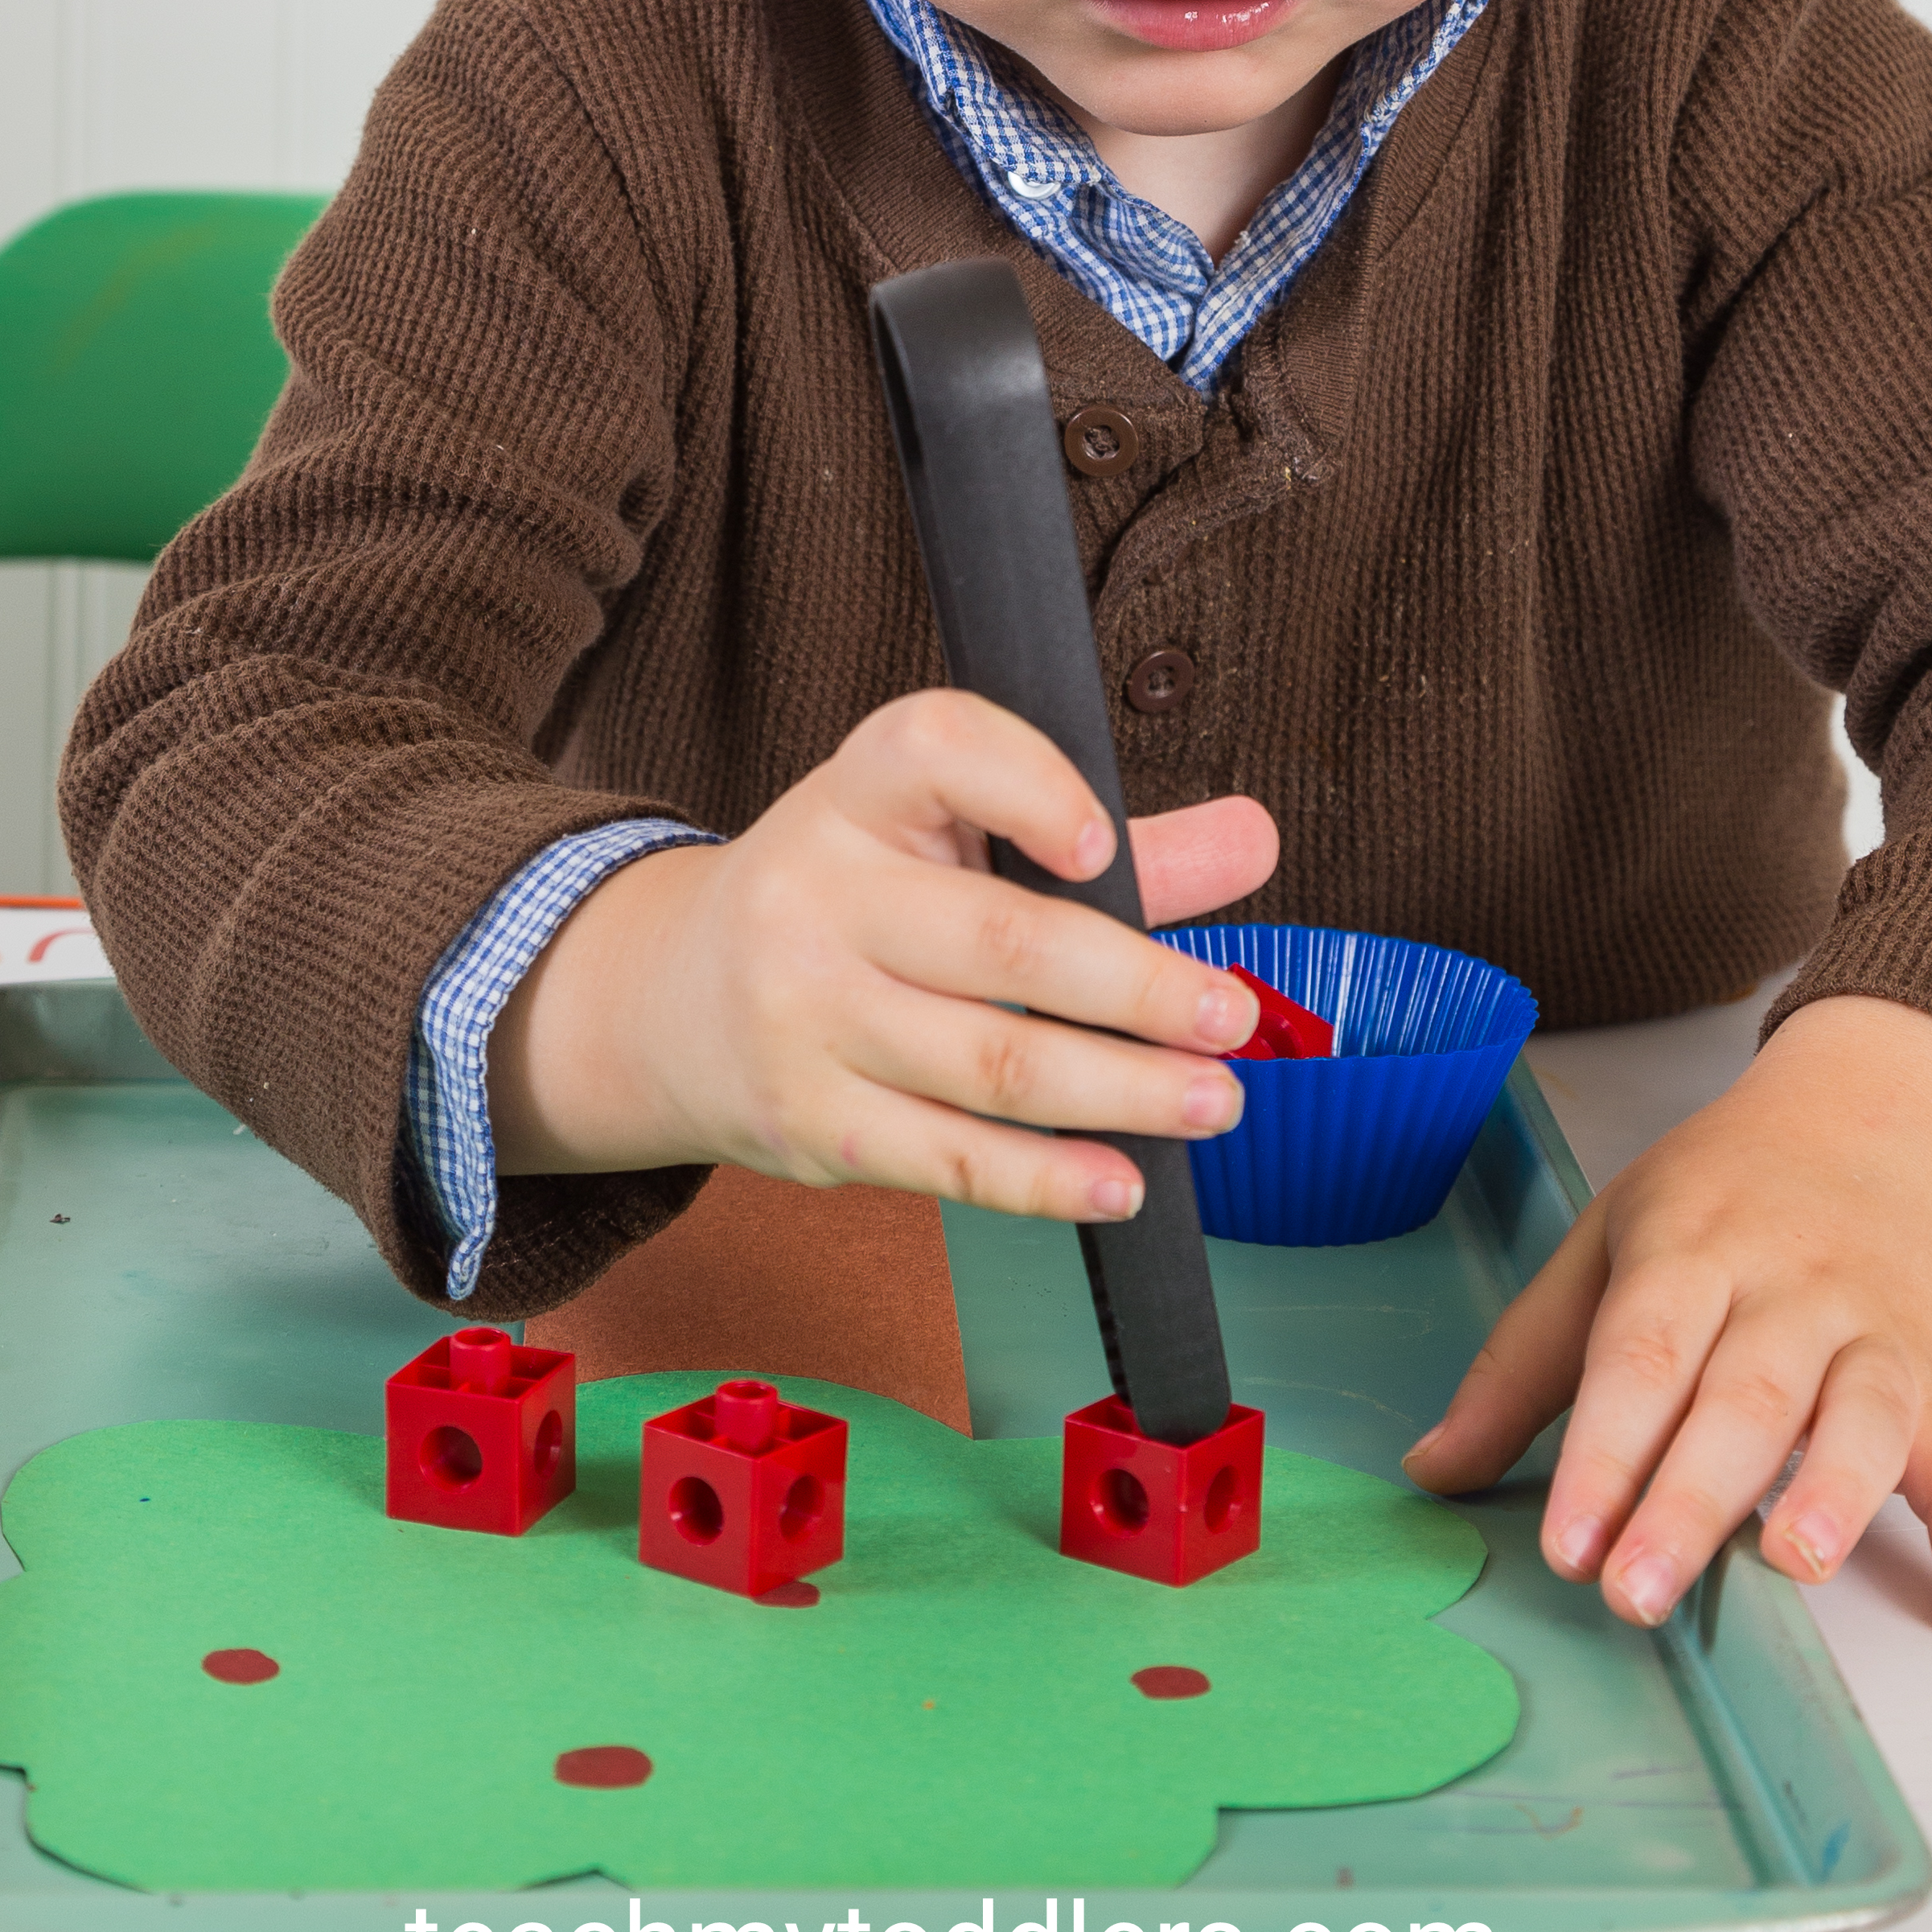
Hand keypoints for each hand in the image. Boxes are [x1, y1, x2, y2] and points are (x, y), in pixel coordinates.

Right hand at [486, 689, 1280, 1222]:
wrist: (675, 1000)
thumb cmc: (855, 901)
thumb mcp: (953, 837)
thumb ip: (1115, 845)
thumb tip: (1256, 839)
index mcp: (858, 792)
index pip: (939, 751)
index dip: (1028, 789)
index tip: (1104, 844)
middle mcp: (817, 892)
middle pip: (1004, 941)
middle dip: (1138, 989)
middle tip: (1231, 1017)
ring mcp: (803, 1014)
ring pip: (992, 1063)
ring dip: (1123, 1093)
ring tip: (1213, 1101)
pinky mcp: (810, 1121)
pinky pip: (948, 1159)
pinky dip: (1047, 1179)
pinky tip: (1123, 1180)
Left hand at [1402, 996, 1931, 1644]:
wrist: (1868, 1128)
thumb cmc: (1717, 1201)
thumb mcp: (1604, 1245)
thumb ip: (1522, 1364)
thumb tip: (1432, 1470)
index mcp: (1688, 1247)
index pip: (1641, 1351)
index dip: (1602, 1451)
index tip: (1564, 1544)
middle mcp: (1788, 1287)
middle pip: (1743, 1396)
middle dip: (1688, 1499)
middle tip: (1637, 1592)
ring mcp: (1872, 1332)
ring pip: (1864, 1413)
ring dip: (1836, 1493)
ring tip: (1792, 1566)